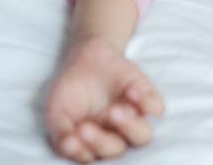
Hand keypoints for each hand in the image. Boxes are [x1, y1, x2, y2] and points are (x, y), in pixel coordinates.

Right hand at [45, 36, 163, 162]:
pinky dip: (147, 103)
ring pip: (143, 135)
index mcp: (95, 146)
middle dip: (102, 141)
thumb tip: (68, 148)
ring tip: (114, 111)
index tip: (71, 139)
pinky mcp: (148, 100)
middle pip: (117, 149)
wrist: (86, 58)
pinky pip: (156, 108)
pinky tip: (130, 91)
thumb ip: (60, 132)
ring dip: (129, 127)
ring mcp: (135, 119)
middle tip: (85, 127)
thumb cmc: (70, 91)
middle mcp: (117, 137)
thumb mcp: (57, 111)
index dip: (84, 151)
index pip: (94, 157)